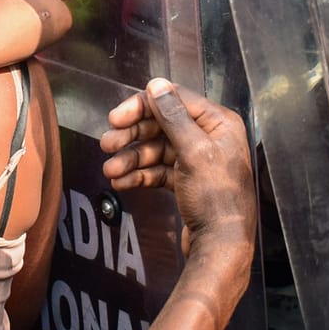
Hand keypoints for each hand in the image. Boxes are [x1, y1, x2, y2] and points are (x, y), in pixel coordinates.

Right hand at [99, 79, 256, 256]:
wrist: (222, 245)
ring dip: (131, 159)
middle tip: (106, 144)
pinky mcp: (188, 182)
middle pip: (162, 125)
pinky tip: (122, 182)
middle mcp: (209, 137)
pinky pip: (159, 170)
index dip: (142, 106)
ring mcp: (198, 160)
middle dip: (132, 136)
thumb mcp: (194, 152)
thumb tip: (157, 85)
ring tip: (111, 170)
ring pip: (157, 150)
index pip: (174, 100)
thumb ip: (173, 117)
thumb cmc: (216, 198)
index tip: (116, 118)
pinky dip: (140, 175)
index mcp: (218, 123)